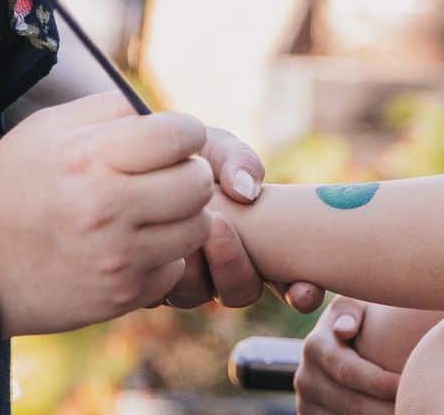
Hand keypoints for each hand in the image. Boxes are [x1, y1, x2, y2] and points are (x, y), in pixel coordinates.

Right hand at [0, 91, 212, 335]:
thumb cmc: (11, 185)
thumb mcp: (45, 128)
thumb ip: (107, 111)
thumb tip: (157, 116)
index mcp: (91, 159)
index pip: (180, 136)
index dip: (184, 133)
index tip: (170, 141)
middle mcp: (109, 208)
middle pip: (198, 183)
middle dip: (189, 172)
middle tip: (167, 175)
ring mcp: (118, 258)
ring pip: (198, 228)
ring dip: (184, 215)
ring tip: (155, 210)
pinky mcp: (121, 296)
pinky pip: (175, 269)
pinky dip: (164, 255)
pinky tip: (136, 245)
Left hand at [162, 124, 322, 310]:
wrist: (138, 152)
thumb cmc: (189, 153)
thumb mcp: (218, 148)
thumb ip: (239, 162)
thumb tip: (247, 191)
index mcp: (255, 247)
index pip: (290, 286)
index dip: (302, 294)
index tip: (305, 289)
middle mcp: (222, 269)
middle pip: (240, 292)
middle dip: (234, 268)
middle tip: (220, 228)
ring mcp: (186, 278)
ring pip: (198, 294)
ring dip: (193, 264)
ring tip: (192, 223)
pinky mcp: (149, 278)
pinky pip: (159, 288)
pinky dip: (163, 268)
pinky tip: (160, 238)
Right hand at [294, 297, 401, 414]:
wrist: (343, 343)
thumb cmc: (362, 319)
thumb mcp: (355, 304)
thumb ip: (350, 310)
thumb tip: (344, 330)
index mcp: (315, 346)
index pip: (348, 371)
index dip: (379, 382)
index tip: (405, 385)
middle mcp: (305, 377)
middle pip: (351, 404)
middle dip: (385, 409)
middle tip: (414, 407)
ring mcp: (306, 402)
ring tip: (406, 412)